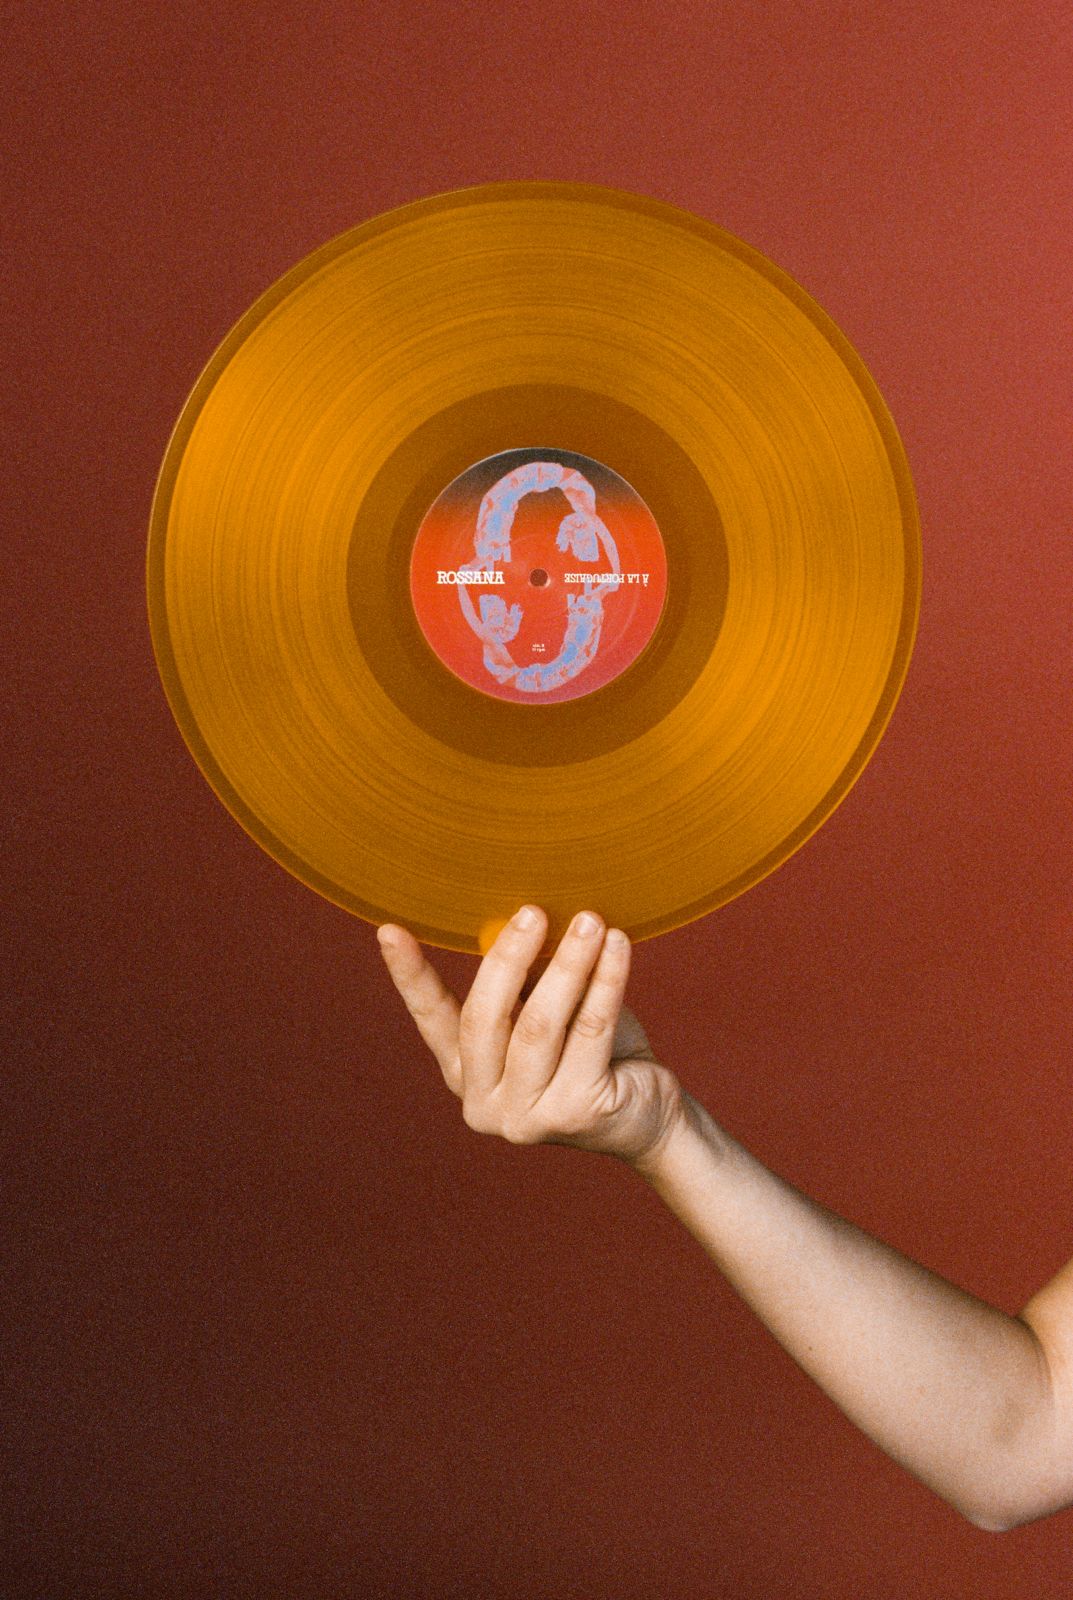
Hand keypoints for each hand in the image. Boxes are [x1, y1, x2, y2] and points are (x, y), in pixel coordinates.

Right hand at [376, 905, 684, 1166]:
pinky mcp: (576, 1114)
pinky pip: (590, 1032)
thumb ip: (525, 982)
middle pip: (485, 1018)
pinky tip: (617, 946)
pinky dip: (605, 982)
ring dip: (567, 964)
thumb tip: (513, 921)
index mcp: (465, 1073)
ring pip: (539, 1024)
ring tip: (589, 920)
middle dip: (509, 957)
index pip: (432, 1018)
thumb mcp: (550, 1011)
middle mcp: (484, 1103)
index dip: (410, 975)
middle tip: (533, 911)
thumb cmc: (593, 1053)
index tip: (389, 930)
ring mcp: (526, 1117)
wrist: (648, 1116)